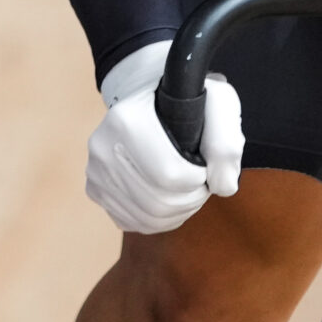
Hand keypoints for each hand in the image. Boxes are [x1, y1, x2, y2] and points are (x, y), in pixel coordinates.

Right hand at [84, 42, 244, 232]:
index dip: (199, 180)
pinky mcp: (95, 189)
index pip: (170, 175)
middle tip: (201, 183)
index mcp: (128, 120)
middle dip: (191, 200)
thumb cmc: (186, 102)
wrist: (151, 98)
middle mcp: (103, 146)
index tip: (205, 166)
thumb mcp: (218, 103)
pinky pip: (132, 222)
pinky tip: (169, 198)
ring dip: (178, 212)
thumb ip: (226, 142)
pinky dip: (158, 219)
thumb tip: (221, 186)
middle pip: (158, 202)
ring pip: (146, 218)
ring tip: (188, 191)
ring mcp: (96, 170)